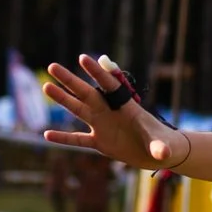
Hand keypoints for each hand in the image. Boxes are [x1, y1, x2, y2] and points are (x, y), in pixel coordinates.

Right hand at [42, 55, 187, 168]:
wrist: (158, 154)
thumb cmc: (164, 144)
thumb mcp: (163, 146)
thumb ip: (160, 148)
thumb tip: (163, 154)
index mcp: (126, 106)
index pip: (109, 85)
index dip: (96, 72)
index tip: (82, 58)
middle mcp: (110, 112)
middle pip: (86, 93)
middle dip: (70, 80)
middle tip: (52, 66)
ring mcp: (103, 126)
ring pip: (78, 110)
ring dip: (62, 100)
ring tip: (46, 87)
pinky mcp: (100, 142)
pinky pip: (78, 139)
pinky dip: (64, 138)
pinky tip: (47, 134)